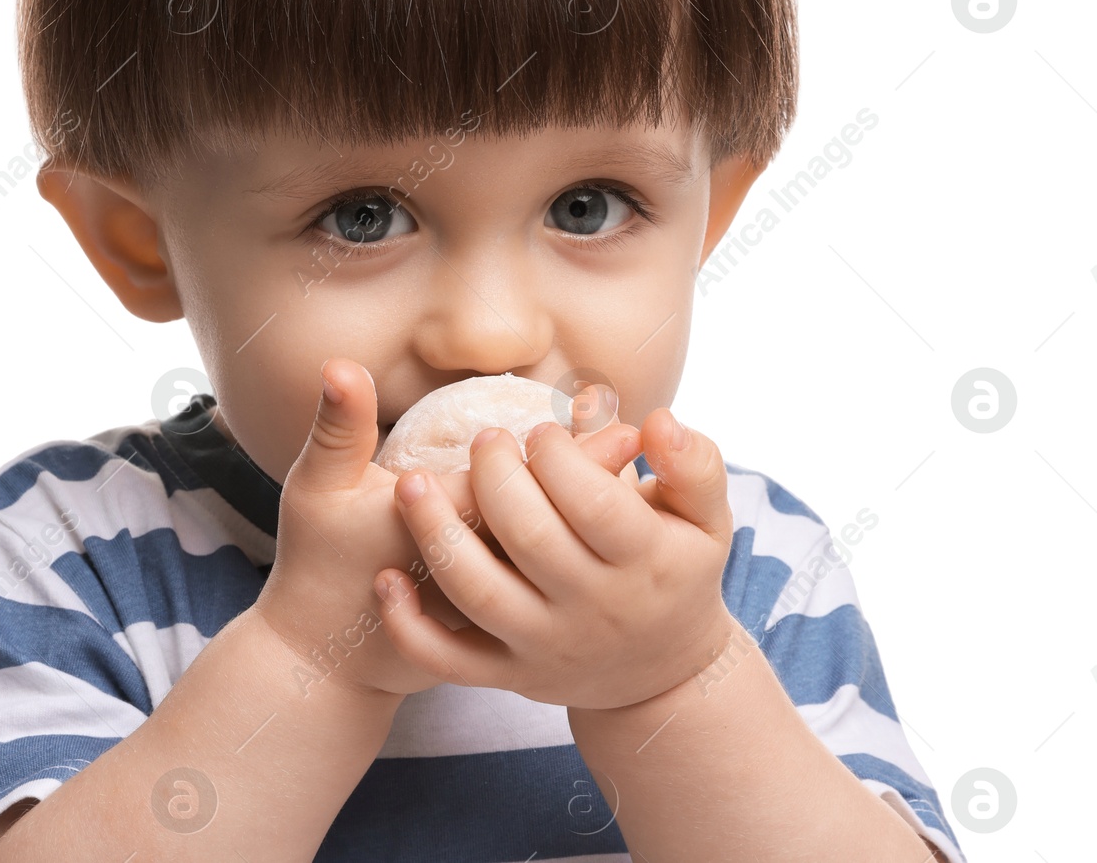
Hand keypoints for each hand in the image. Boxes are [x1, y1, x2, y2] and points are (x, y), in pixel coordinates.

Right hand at [253, 361, 645, 700]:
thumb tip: (339, 363)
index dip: (569, 445)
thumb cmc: (314, 559)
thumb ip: (337, 425)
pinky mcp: (495, 636)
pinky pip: (548, 595)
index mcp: (442, 521)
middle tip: (635, 437)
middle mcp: (481, 571)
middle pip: (557, 515)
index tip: (602, 410)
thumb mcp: (317, 488)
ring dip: (592, 518)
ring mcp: (491, 612)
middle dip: (597, 475)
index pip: (523, 476)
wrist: (322, 657)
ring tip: (629, 478)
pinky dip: (573, 563)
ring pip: (563, 558)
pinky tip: (589, 535)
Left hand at [372, 400, 735, 710]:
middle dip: (496, 479)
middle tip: (483, 440)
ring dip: (436, 535)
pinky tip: (387, 578)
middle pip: (530, 539)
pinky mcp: (508, 676)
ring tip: (411, 482)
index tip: (539, 431)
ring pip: (479, 595)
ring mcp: (545, 646)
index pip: (593, 503)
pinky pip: (448, 660)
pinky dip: (410, 626)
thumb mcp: (708, 521)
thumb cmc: (679, 572)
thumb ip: (695, 465)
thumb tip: (659, 419)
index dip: (559, 458)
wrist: (664, 677)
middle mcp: (592, 609)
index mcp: (643, 562)